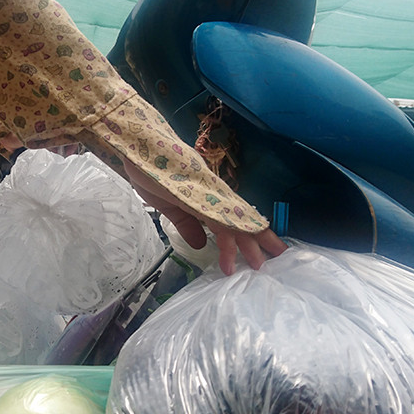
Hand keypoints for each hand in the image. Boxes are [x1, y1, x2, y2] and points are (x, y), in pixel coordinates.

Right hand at [122, 160, 286, 274]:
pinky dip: (227, 238)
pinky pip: (217, 219)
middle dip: (260, 240)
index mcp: (206, 196)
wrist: (136, 149)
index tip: (262, 251)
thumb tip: (202, 245)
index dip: (249, 234)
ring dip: (247, 243)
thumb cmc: (149, 172)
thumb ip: (186, 224)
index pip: (234, 217)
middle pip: (242, 219)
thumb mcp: (168, 206)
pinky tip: (233, 255)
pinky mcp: (196, 195)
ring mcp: (206, 193)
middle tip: (278, 258)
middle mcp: (212, 194)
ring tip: (258, 265)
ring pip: (235, 220)